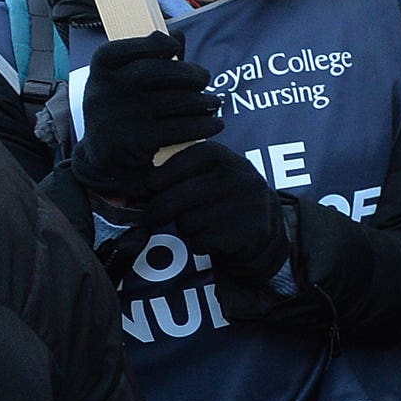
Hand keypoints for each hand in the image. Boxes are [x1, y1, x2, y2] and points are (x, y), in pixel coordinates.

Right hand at [70, 35, 220, 199]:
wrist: (107, 164)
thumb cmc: (124, 112)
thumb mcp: (125, 84)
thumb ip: (149, 58)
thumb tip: (176, 35)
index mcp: (100, 71)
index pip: (126, 48)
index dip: (154, 44)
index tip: (174, 47)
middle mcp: (103, 91)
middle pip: (156, 71)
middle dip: (189, 73)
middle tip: (205, 78)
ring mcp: (118, 118)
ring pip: (173, 100)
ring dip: (202, 101)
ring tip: (214, 103)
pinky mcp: (134, 143)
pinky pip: (179, 128)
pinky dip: (202, 125)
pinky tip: (214, 124)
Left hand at [146, 142, 293, 315]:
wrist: (263, 226)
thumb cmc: (222, 198)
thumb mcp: (209, 174)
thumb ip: (179, 173)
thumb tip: (136, 187)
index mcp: (223, 156)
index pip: (180, 162)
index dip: (160, 177)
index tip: (153, 187)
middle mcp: (237, 176)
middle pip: (176, 197)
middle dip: (161, 210)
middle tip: (156, 215)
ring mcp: (244, 204)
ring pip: (187, 222)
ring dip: (186, 228)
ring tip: (200, 223)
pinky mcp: (247, 231)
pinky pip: (202, 241)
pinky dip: (200, 243)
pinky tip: (213, 237)